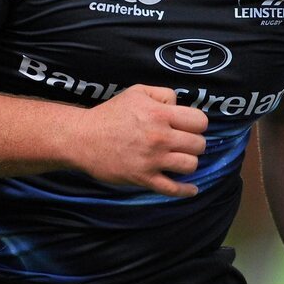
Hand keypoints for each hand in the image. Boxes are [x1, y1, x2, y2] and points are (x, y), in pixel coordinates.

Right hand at [75, 85, 208, 197]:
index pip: (200, 122)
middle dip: (194, 143)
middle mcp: (160, 137)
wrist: (83, 138)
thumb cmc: (110, 114)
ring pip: (190, 165)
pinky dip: (186, 191)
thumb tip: (179, 105)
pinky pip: (173, 189)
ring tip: (181, 159)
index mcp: (160, 114)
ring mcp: (153, 160)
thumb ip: (163, 94)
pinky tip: (192, 189)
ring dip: (189, 162)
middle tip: (184, 143)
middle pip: (199, 144)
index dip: (197, 124)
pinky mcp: (144, 178)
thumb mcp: (137, 92)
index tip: (189, 127)